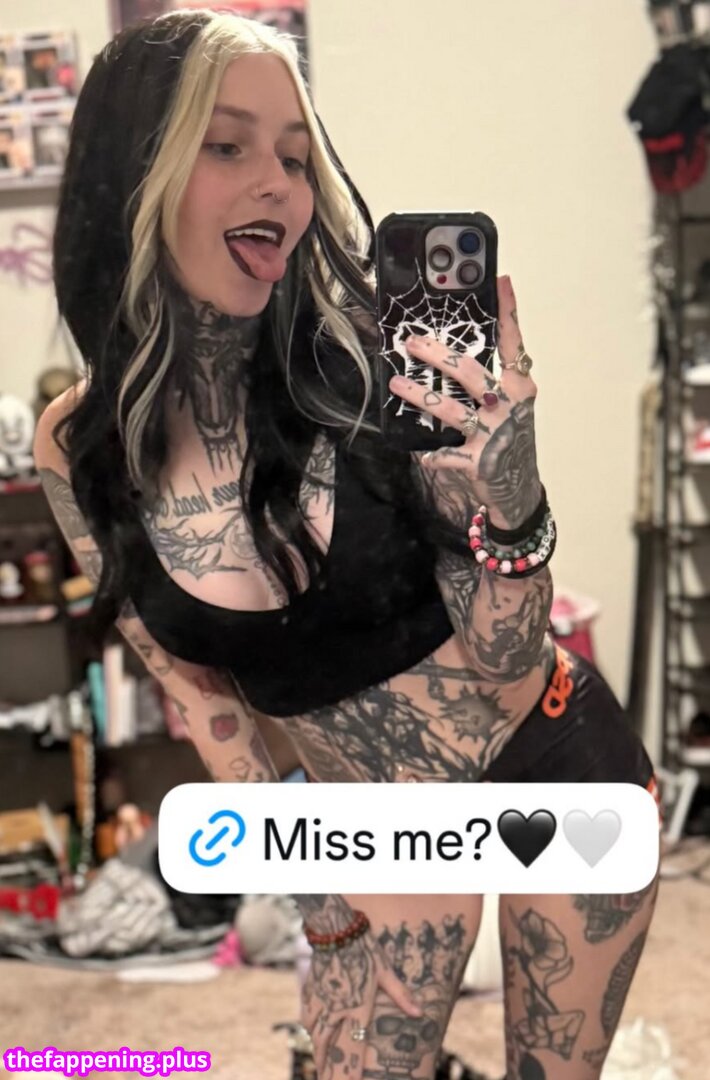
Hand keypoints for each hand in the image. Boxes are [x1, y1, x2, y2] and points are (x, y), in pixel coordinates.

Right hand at [300, 929, 421, 1078]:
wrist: (335, 929)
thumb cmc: (364, 950)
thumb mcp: (386, 972)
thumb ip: (401, 995)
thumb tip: (420, 1013)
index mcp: (355, 1009)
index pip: (351, 1050)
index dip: (349, 1073)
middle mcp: (335, 1011)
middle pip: (328, 1050)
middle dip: (328, 1069)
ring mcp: (319, 1003)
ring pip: (315, 1037)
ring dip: (319, 1053)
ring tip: (322, 1066)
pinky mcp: (310, 992)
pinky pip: (308, 1019)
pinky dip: (312, 1032)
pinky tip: (314, 1035)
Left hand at [388, 275, 540, 529]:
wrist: (519, 488)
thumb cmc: (510, 438)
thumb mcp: (510, 403)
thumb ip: (493, 375)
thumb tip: (456, 348)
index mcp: (519, 386)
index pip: (512, 342)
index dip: (507, 311)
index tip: (499, 281)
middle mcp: (508, 406)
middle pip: (468, 371)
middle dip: (436, 354)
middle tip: (411, 342)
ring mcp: (493, 434)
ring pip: (449, 408)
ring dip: (419, 395)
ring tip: (395, 384)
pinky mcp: (478, 461)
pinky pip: (445, 453)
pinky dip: (430, 453)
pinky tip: (418, 451)